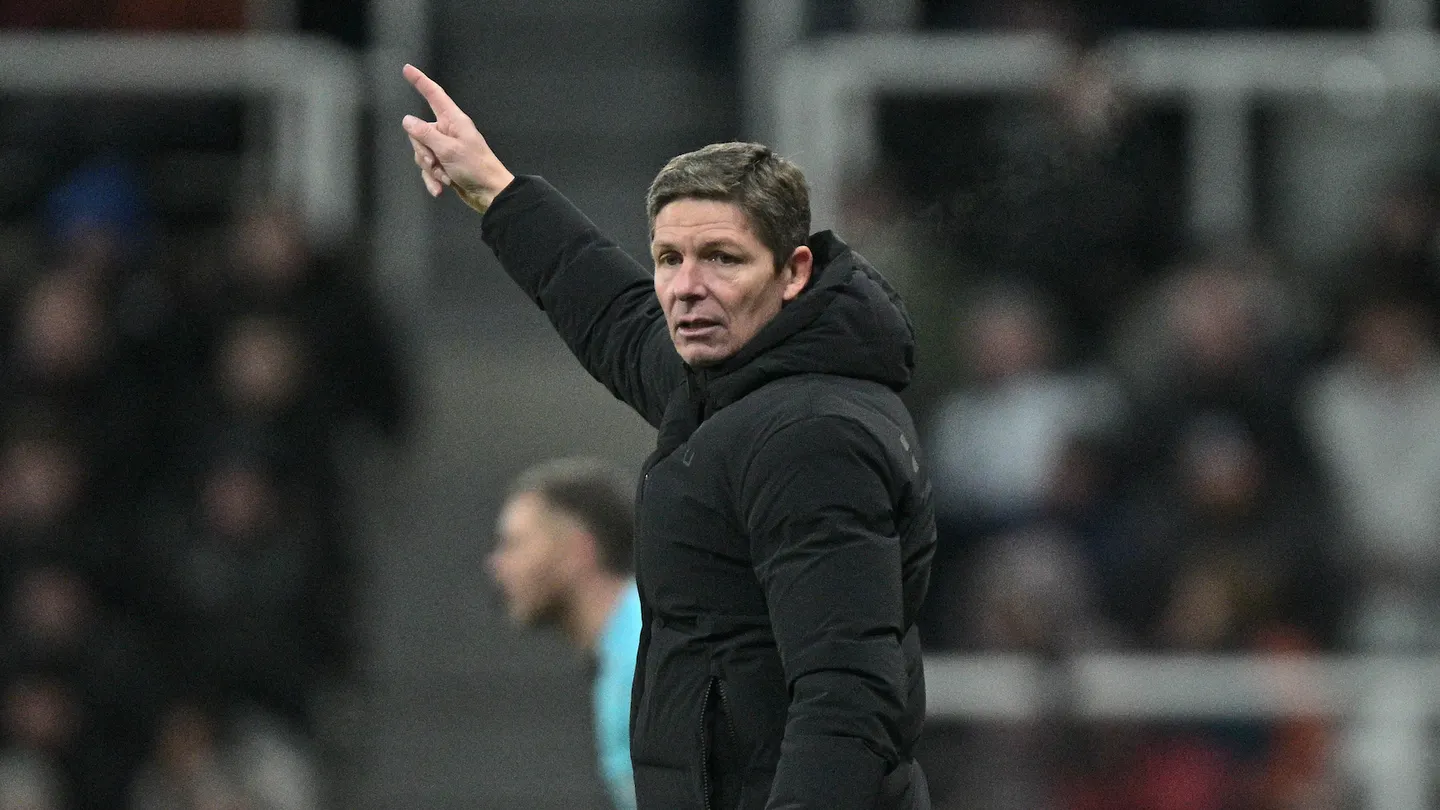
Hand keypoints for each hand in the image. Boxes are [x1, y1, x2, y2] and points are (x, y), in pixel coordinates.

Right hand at [401, 64, 515, 213]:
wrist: (490, 193)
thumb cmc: (475, 167)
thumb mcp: (447, 149)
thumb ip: (425, 134)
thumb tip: (407, 120)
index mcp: (453, 120)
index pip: (433, 95)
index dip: (420, 81)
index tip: (407, 69)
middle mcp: (448, 131)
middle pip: (419, 132)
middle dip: (423, 152)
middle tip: (435, 163)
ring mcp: (445, 148)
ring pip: (422, 153)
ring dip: (430, 169)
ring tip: (444, 177)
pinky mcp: (445, 164)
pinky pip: (428, 169)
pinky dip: (432, 180)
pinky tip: (440, 189)